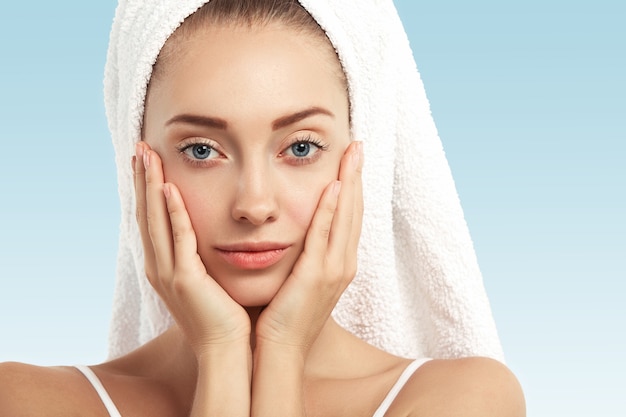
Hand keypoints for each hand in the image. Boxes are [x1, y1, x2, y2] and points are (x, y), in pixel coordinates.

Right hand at [133, 142, 249, 355]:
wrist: (227, 349)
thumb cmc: (224, 315)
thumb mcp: (208, 278)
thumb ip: (202, 253)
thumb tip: (211, 230)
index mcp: (165, 266)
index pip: (153, 218)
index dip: (148, 188)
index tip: (147, 160)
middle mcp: (160, 267)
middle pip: (147, 213)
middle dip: (143, 179)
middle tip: (140, 147)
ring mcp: (169, 273)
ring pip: (156, 221)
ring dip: (151, 186)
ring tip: (147, 156)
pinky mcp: (185, 280)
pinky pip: (179, 239)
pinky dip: (173, 213)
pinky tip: (170, 188)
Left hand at [255, 141, 362, 352]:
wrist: (279, 350)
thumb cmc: (283, 315)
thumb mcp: (298, 279)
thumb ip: (303, 253)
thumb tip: (296, 230)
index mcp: (339, 264)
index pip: (349, 217)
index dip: (352, 187)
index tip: (351, 160)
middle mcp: (343, 264)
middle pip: (354, 211)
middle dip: (356, 176)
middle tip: (358, 146)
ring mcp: (333, 271)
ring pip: (346, 218)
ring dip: (349, 184)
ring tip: (352, 154)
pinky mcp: (316, 276)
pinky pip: (324, 236)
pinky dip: (331, 210)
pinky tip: (333, 187)